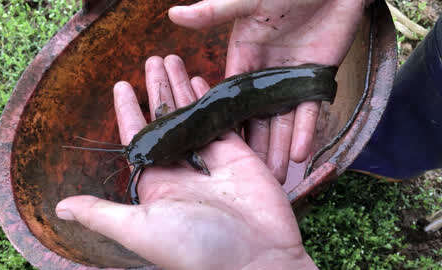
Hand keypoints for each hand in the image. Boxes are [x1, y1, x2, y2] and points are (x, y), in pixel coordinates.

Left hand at [55, 55, 316, 269]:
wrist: (257, 261)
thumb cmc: (195, 249)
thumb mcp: (140, 229)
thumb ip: (102, 213)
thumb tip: (59, 208)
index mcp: (156, 185)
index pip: (138, 139)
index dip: (128, 111)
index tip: (121, 85)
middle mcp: (181, 170)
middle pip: (165, 120)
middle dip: (157, 89)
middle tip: (152, 59)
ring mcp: (211, 162)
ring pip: (192, 116)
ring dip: (182, 87)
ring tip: (174, 59)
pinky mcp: (238, 157)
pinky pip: (221, 122)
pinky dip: (211, 101)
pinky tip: (201, 80)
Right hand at [169, 0, 370, 181]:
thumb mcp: (248, 0)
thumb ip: (213, 12)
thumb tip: (173, 14)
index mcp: (242, 57)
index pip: (228, 96)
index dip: (223, 122)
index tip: (215, 148)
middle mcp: (264, 74)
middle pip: (255, 116)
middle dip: (252, 145)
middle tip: (247, 174)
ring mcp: (290, 79)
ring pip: (282, 119)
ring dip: (278, 146)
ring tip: (273, 174)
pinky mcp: (316, 79)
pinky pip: (310, 111)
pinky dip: (305, 131)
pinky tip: (299, 154)